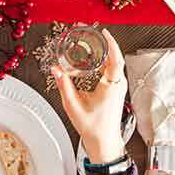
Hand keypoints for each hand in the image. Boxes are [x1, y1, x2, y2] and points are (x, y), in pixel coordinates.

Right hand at [51, 30, 128, 164]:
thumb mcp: (74, 106)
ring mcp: (118, 87)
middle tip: (89, 32)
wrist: (104, 142)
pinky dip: (102, 60)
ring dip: (102, 51)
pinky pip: (110, 69)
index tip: (103, 32)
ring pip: (112, 63)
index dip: (110, 43)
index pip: (114, 58)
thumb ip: (64, 86)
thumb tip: (56, 69)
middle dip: (102, 42)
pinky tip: (91, 58)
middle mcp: (118, 84)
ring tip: (89, 42)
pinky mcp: (115, 89)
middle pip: (114, 57)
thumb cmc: (93, 128)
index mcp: (112, 86)